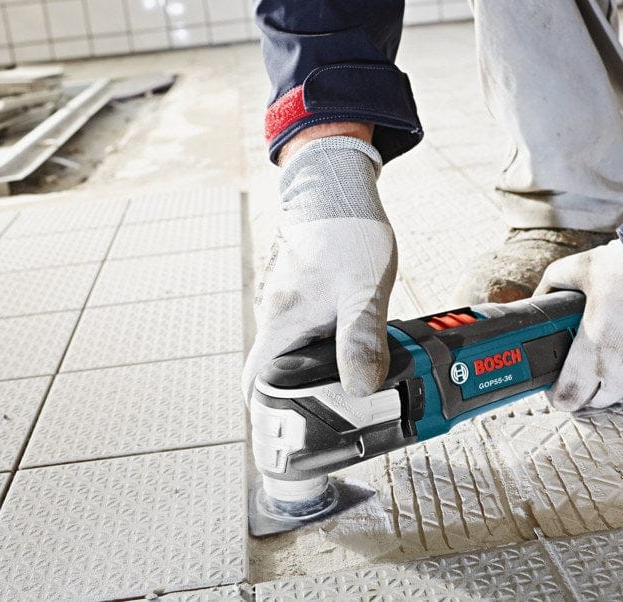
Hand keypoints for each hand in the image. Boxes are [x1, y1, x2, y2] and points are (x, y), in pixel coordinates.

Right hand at [242, 136, 396, 401]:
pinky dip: (328, 348)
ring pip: (296, 354)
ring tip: (356, 390)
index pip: (258, 386)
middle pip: (278, 376)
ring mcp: (288, 305)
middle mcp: (276, 317)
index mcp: (281, 323)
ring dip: (320, 374)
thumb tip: (361, 388)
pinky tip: (356, 349)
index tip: (291, 441)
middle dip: (304, 402)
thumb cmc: (347, 230)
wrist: (338, 182)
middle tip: (340, 421)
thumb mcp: (364, 289)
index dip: (268, 418)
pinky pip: (309, 333)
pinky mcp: (304, 294)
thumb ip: (361, 339)